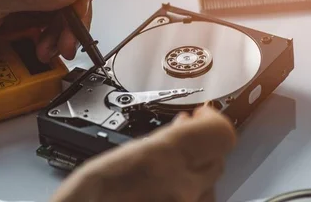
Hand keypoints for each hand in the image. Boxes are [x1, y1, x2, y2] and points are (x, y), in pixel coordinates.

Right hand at [51, 105, 236, 201]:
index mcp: (165, 159)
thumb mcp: (124, 155)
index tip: (201, 117)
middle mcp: (184, 188)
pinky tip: (165, 192)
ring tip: (167, 173)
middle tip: (181, 139)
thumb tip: (186, 125)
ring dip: (195, 174)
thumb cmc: (89, 199)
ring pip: (210, 184)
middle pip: (217, 157)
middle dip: (201, 147)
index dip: (213, 121)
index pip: (221, 133)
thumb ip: (163, 139)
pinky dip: (187, 194)